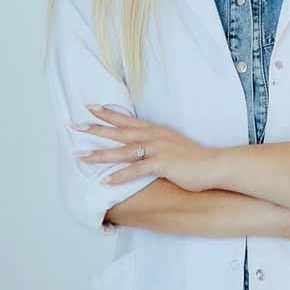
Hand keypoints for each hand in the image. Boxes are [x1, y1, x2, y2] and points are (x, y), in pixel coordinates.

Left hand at [74, 104, 219, 191]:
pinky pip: (136, 170)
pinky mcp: (162, 164)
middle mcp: (154, 136)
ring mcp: (158, 149)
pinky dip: (120, 175)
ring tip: (81, 156)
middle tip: (75, 125)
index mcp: (156, 130)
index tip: (91, 107)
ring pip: (123, 151)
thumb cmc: (194, 158)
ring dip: (100, 154)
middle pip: (120, 131)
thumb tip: (143, 145)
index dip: (109, 113)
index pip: (128, 119)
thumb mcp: (173, 144)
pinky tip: (105, 181)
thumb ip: (157, 142)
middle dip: (96, 128)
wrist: (214, 165)